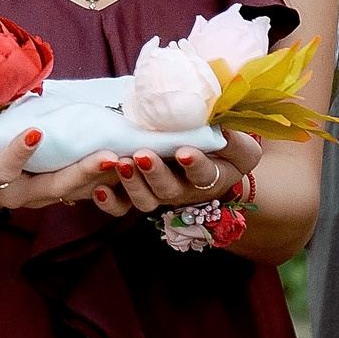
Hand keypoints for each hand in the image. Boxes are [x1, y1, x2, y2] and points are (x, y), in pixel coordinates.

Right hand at [0, 108, 121, 220]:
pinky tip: (128, 160)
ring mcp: (41, 195)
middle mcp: (21, 193)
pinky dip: (104, 178)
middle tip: (107, 156)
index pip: (6, 169)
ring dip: (101, 176)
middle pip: (54, 186)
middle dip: (81, 172)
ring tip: (127, 156)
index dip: (19, 153)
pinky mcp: (55, 192)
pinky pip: (83, 188)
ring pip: (75, 190)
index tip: (35, 132)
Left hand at [92, 131, 265, 218]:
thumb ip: (235, 141)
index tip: (184, 152)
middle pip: (167, 189)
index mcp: (208, 177)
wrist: (210, 162)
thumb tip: (225, 131)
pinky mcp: (137, 191)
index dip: (194, 164)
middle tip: (142, 155)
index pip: (203, 174)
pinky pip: (122, 206)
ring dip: (131, 184)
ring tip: (121, 163)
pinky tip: (99, 189)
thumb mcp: (239, 147)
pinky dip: (109, 202)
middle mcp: (181, 189)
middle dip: (154, 173)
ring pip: (144, 200)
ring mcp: (157, 192)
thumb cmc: (225, 151)